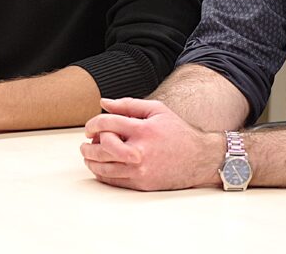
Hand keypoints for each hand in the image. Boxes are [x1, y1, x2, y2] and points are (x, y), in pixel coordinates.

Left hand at [79, 97, 221, 190]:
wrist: (200, 159)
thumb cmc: (177, 132)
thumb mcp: (157, 110)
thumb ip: (128, 104)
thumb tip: (103, 102)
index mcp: (143, 129)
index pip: (106, 124)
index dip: (92, 124)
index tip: (89, 128)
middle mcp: (140, 151)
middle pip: (101, 148)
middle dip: (88, 145)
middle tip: (85, 143)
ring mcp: (140, 170)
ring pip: (104, 167)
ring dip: (91, 161)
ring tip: (88, 155)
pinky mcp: (142, 184)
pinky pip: (113, 181)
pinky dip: (101, 174)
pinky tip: (100, 167)